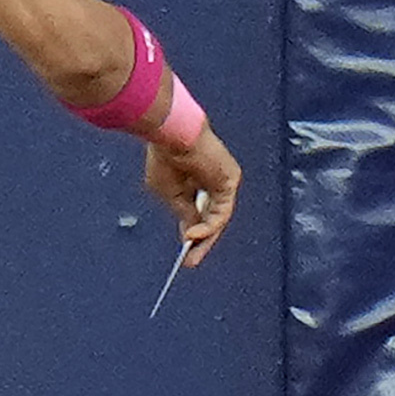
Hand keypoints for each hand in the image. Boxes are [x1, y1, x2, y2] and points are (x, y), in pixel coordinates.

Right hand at [145, 126, 241, 265]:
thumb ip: (183, 212)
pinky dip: (209, 226)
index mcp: (194, 179)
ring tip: (192, 254)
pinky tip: (194, 235)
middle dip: (202, 241)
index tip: (185, 250)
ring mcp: (222, 180)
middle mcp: (211, 180)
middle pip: (211, 217)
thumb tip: (191, 232)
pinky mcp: (230, 180)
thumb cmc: (164, 155)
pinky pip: (221, 211)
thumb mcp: (168, 192)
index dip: (193, 230)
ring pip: (218, 217)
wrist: (173, 134)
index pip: (199, 210)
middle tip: (191, 261)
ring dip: (206, 238)